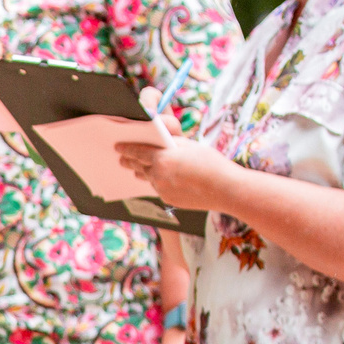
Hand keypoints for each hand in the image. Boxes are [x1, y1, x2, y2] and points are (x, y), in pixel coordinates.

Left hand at [117, 91, 242, 214]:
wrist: (225, 189)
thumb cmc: (211, 164)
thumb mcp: (191, 146)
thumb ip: (172, 144)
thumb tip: (160, 144)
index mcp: (162, 159)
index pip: (137, 152)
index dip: (126, 149)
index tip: (118, 147)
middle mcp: (158, 176)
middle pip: (138, 167)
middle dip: (129, 161)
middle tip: (122, 158)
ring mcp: (162, 190)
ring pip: (147, 178)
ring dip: (142, 172)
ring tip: (137, 168)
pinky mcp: (168, 200)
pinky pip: (158, 188)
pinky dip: (157, 181)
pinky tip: (159, 178)